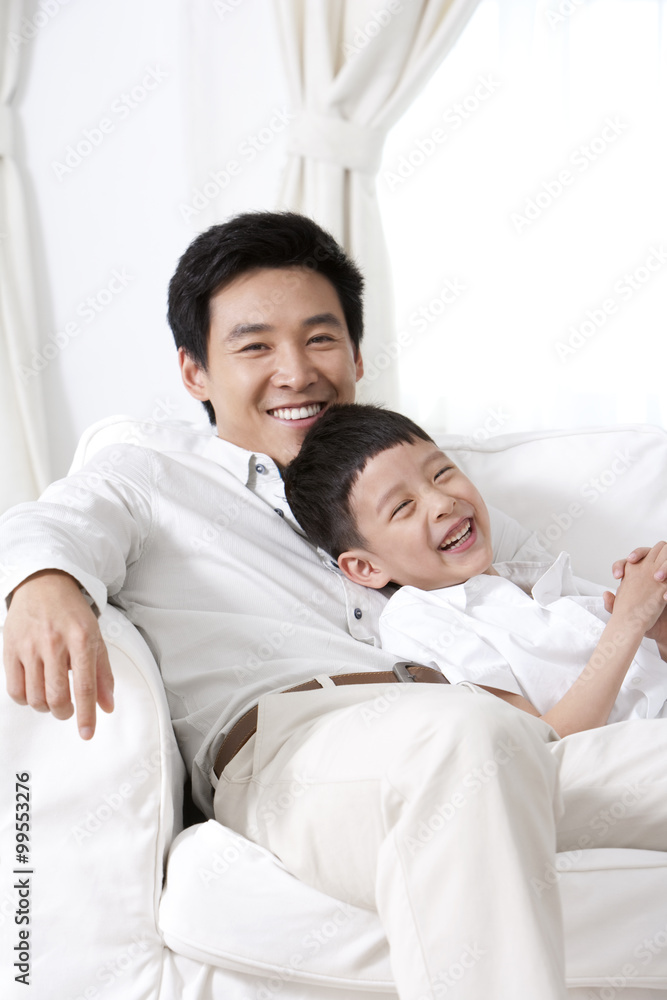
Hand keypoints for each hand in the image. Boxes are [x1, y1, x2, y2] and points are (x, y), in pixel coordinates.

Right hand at [3, 570, 113, 737]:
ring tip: (52, 697)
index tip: (87, 733)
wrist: (44, 584)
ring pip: (35, 697)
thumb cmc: (72, 613)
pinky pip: (15, 689)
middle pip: (56, 697)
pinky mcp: (10, 648)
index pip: (85, 687)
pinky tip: (35, 690)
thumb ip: (103, 674)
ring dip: (46, 707)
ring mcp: (29, 646)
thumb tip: (107, 707)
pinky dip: (26, 699)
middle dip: (65, 712)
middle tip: (68, 709)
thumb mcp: (96, 638)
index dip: (86, 715)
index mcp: (82, 639)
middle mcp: (54, 643)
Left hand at [608, 542, 666, 634]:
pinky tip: (666, 595)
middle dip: (639, 554)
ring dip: (662, 564)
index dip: (619, 566)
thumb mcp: (628, 615)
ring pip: (664, 555)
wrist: (661, 627)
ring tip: (658, 578)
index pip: (625, 562)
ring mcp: (664, 572)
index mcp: (635, 575)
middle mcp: (650, 568)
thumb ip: (614, 607)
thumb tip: (606, 595)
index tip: (617, 576)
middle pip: (645, 552)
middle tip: (633, 565)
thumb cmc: (644, 617)